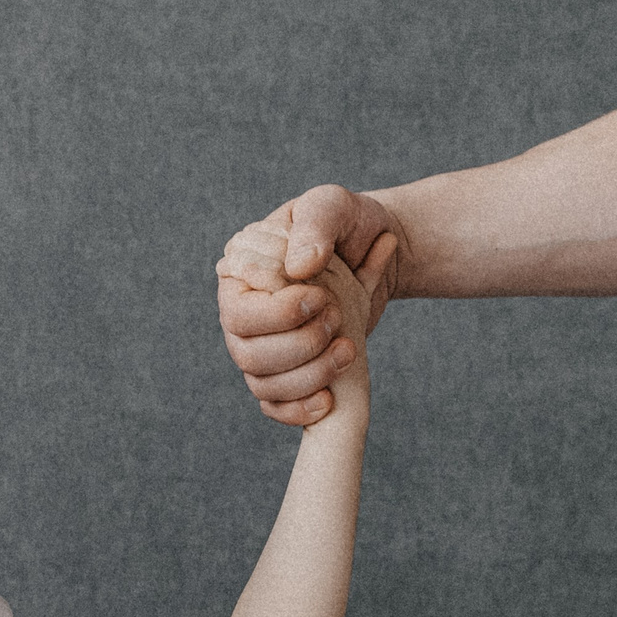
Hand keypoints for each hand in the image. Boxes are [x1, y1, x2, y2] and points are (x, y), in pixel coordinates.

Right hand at [215, 184, 400, 426]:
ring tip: (349, 350)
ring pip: (263, 384)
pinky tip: (330, 398)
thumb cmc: (349, 224)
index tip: (320, 298)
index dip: (277, 315)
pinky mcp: (284, 374)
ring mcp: (261, 349)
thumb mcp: (333, 207)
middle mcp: (243, 316)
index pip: (236, 312)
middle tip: (337, 319)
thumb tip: (298, 269)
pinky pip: (275, 407)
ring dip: (309, 375)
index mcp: (241, 276)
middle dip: (299, 345)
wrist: (380, 250)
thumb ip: (314, 225)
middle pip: (247, 354)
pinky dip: (300, 410)